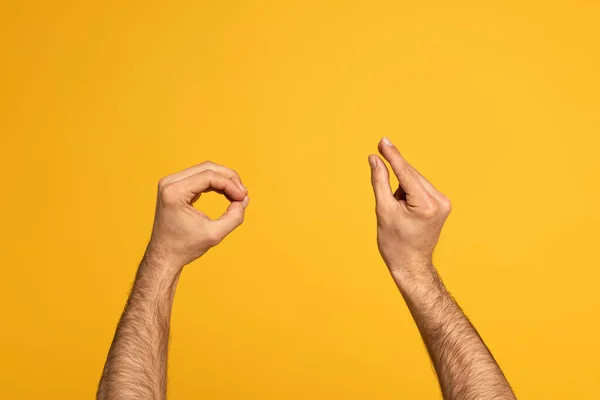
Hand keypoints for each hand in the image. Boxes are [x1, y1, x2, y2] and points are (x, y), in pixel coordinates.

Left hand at [146, 161, 248, 269]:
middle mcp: (169, 183)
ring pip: (204, 170)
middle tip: (243, 193)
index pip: (208, 176)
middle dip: (229, 178)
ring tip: (237, 195)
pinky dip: (215, 183)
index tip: (243, 197)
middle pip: (207, 168)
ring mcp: (170, 183)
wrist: (164, 255)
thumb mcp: (214, 235)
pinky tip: (226, 194)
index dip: (230, 184)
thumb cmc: (185, 247)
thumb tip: (244, 200)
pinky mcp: (175, 187)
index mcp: (174, 192)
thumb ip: (234, 217)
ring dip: (223, 180)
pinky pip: (199, 177)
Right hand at [369, 137, 450, 276]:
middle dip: (395, 180)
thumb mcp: (383, 210)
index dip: (392, 156)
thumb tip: (375, 159)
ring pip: (415, 181)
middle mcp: (440, 201)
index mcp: (426, 204)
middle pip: (411, 176)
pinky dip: (408, 192)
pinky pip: (420, 188)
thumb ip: (380, 181)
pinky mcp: (442, 205)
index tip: (383, 141)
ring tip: (397, 213)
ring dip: (401, 188)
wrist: (411, 266)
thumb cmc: (395, 243)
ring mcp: (444, 203)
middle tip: (387, 200)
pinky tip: (404, 210)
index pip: (406, 173)